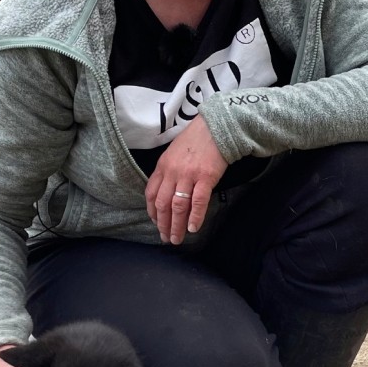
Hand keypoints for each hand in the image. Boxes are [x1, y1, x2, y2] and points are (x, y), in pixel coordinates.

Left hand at [146, 114, 227, 244]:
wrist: (216, 127)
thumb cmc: (196, 140)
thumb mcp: (174, 153)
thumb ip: (168, 171)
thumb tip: (166, 192)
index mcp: (162, 166)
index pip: (151, 194)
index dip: (152, 212)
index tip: (157, 223)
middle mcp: (172, 172)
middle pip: (163, 204)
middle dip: (163, 225)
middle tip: (166, 238)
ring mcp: (188, 175)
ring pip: (178, 206)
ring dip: (176, 226)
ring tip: (178, 239)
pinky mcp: (206, 177)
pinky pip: (198, 201)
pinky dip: (195, 217)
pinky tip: (193, 228)